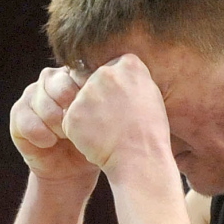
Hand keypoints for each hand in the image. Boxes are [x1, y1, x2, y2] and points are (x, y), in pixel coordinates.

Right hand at [10, 66, 99, 184]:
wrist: (72, 168)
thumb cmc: (94, 141)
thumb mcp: (104, 121)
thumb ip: (106, 101)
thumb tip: (111, 90)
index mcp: (76, 75)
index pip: (79, 72)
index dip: (86, 95)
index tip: (94, 115)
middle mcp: (52, 79)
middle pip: (59, 84)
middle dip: (71, 111)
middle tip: (79, 129)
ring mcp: (32, 93)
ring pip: (43, 104)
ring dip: (57, 126)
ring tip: (66, 137)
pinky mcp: (18, 112)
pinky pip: (27, 121)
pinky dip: (41, 136)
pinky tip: (50, 143)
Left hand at [62, 54, 170, 177]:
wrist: (140, 158)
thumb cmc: (150, 132)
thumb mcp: (151, 95)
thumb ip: (132, 80)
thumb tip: (119, 75)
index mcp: (129, 65)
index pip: (113, 68)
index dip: (117, 88)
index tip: (125, 104)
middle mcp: (105, 73)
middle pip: (93, 82)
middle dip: (100, 99)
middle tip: (116, 120)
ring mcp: (86, 92)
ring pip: (81, 101)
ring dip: (90, 116)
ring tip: (109, 132)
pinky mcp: (72, 113)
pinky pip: (72, 121)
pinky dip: (81, 132)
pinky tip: (98, 140)